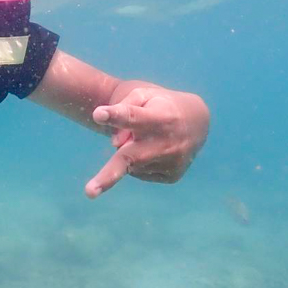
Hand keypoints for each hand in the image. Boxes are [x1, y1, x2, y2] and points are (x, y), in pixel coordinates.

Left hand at [85, 86, 208, 197]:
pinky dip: (140, 161)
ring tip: (147, 138)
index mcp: (158, 117)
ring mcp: (170, 162)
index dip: (115, 116)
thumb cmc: (160, 105)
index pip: (132, 115)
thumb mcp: (144, 95)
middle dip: (108, 176)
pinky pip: (139, 172)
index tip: (99, 115)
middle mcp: (166, 142)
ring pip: (130, 164)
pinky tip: (154, 150)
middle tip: (89, 192)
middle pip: (130, 159)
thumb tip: (115, 144)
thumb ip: (124, 109)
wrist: (198, 121)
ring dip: (130, 152)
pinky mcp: (172, 176)